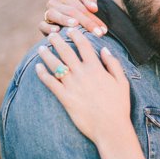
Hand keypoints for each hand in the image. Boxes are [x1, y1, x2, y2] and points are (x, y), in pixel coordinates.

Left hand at [35, 28, 131, 144]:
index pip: (84, 45)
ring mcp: (72, 86)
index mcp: (96, 68)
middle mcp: (82, 74)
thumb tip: (104, 49)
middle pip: (66, 52)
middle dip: (57, 41)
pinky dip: (42, 74)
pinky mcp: (65, 98)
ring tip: (41, 48)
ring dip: (47, 54)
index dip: (76, 35)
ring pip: (55, 65)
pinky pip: (50, 83)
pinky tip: (37, 67)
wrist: (111, 128)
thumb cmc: (119, 106)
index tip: (71, 30)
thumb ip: (113, 64)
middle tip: (51, 34)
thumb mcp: (122, 82)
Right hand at [38, 0, 106, 36]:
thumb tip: (93, 9)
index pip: (81, 7)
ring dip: (66, 21)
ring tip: (76, 25)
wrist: (63, 14)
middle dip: (86, 23)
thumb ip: (90, 1)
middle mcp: (54, 2)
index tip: (104, 30)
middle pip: (72, 12)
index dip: (93, 19)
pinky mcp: (42, 23)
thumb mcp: (84, 0)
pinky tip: (57, 31)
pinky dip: (48, 28)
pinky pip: (42, 25)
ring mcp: (47, 12)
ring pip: (56, 16)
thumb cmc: (77, 8)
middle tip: (98, 34)